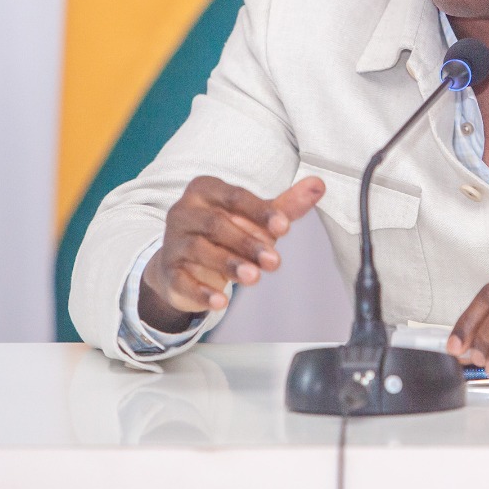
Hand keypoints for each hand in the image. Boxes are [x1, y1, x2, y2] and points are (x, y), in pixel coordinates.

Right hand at [138, 174, 323, 330]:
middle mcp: (184, 211)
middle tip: (275, 261)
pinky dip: (201, 292)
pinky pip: (182, 281)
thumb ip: (287, 204)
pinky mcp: (168, 271)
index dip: (260, 211)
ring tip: (255, 278)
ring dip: (229, 265)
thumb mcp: (257, 218)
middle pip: (216, 224)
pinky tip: (221, 303)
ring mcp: (173, 241)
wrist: (187, 262)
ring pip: (200, 251)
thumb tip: (319, 185)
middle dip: (247, 243)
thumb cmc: (228, 231)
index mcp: (206, 190)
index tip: (285, 227)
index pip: (235, 196)